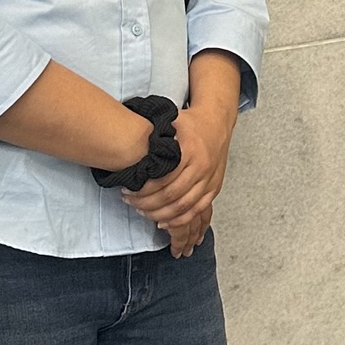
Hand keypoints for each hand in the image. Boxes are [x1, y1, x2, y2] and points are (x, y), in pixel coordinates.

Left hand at [125, 102, 232, 257]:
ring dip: (160, 214)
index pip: (162, 179)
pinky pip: (197, 211)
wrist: (216, 122)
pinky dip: (179, 220)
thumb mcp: (169, 122)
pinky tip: (164, 222)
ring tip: (143, 212)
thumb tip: (129, 151)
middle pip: (171, 196)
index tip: (127, 191)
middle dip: (147, 203)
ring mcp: (209, 179)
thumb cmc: (189, 123)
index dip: (142, 190)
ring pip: (183, 207)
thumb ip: (152, 137)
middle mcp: (201, 166)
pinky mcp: (214, 187)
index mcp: (188, 150)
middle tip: (131, 202)